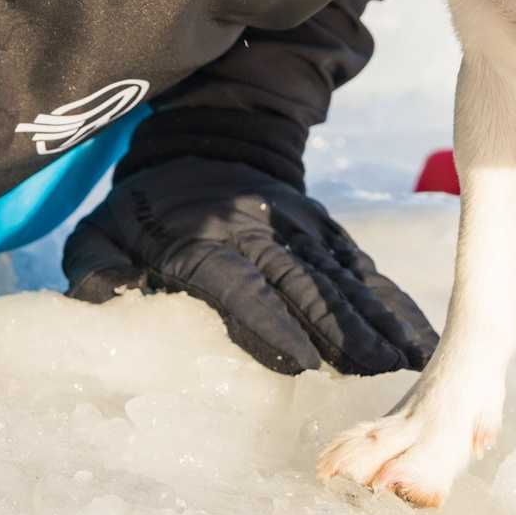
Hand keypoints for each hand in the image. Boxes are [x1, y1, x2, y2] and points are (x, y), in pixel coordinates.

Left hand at [63, 158, 436, 375]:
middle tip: (372, 372)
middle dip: (339, 328)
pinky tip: (419, 340)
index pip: (237, 282)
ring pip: (340, 277)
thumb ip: (96, 268)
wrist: (201, 142)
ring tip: (408, 361)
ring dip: (375, 320)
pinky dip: (393, 302)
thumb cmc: (143, 210)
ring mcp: (299, 230)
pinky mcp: (326, 233)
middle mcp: (259, 233)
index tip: (300, 359)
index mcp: (201, 239)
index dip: (268, 320)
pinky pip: (362, 269)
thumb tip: (97, 296)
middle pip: (302, 283)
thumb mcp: (102, 233)